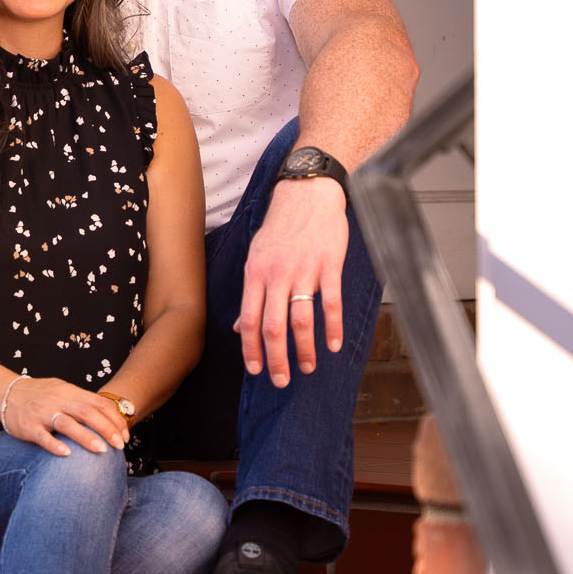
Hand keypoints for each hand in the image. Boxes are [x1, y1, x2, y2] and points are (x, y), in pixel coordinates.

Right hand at [0, 377, 129, 455]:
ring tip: (102, 450)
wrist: (6, 393)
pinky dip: (55, 445)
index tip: (125, 436)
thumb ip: (83, 402)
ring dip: (86, 437)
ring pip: (67, 424)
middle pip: (87, 413)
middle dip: (107, 429)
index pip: (99, 403)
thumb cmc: (40, 395)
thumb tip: (110, 418)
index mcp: (70, 391)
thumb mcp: (63, 391)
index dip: (115, 420)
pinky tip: (67, 454)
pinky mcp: (28, 426)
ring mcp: (42, 413)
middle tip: (120, 446)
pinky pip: (43, 436)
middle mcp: (58, 400)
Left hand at [235, 175, 348, 387]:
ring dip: (304, 349)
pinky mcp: (329, 264)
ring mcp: (304, 270)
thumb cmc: (280, 227)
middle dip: (276, 359)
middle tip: (281, 381)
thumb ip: (251, 294)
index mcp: (255, 274)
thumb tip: (240, 327)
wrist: (307, 193)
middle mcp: (276, 275)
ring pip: (301, 319)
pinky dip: (332, 327)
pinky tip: (333, 345)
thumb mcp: (256, 257)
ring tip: (307, 367)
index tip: (254, 370)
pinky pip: (331, 302)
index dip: (250, 349)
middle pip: (273, 326)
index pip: (249, 320)